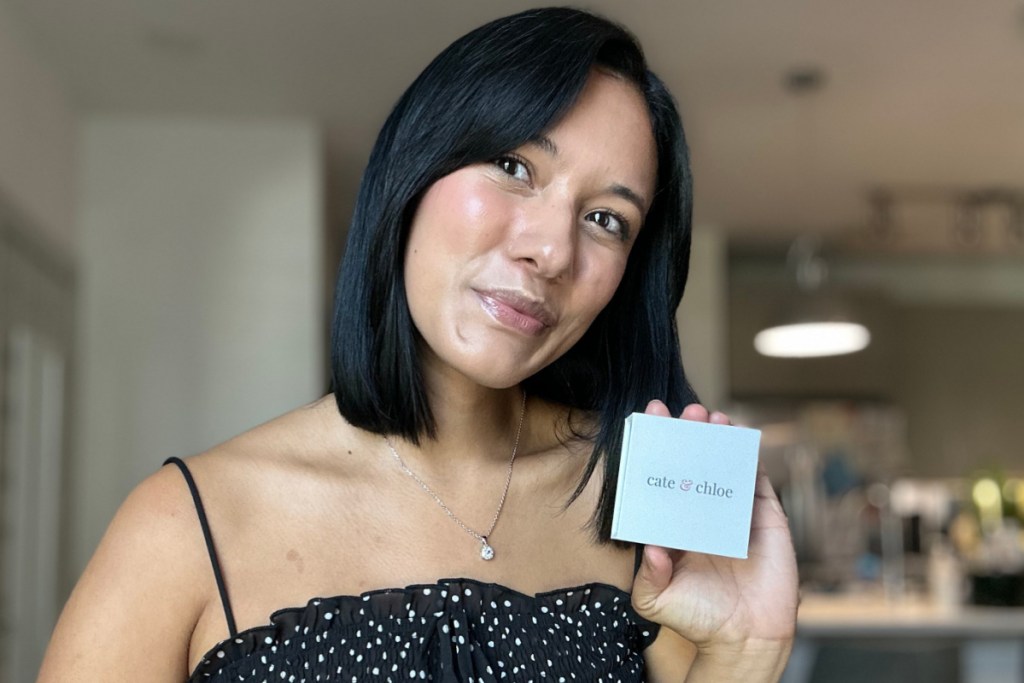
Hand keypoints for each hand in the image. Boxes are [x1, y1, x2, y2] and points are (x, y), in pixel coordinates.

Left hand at [630, 401, 797, 657]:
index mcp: (671, 523)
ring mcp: (731, 511)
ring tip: (709, 416)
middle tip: (684, 412)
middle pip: (690, 462)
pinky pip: (755, 479)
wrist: (746, 638)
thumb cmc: (698, 618)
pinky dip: (748, 456)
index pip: (660, 477)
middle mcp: (699, 511)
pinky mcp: (763, 515)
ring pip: (721, 464)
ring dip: (716, 437)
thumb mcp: (656, 600)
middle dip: (686, 433)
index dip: (655, 449)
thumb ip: (647, 576)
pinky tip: (738, 437)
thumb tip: (648, 547)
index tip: (648, 420)